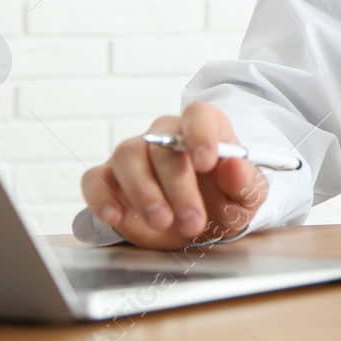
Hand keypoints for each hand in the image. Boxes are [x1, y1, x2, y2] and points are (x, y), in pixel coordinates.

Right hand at [80, 101, 268, 249]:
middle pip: (163, 145)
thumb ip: (246, 183)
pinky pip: (95, 179)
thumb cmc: (223, 202)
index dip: (201, 134)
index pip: (198, 114)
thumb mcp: (246, 199)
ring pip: (128, 155)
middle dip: (178, 187)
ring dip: (143, 191)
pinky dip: (101, 197)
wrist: (196, 226)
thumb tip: (233, 165)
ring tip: (161, 221)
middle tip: (192, 222)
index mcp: (203, 129)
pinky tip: (115, 217)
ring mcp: (134, 154)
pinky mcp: (108, 179)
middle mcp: (165, 134)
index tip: (207, 162)